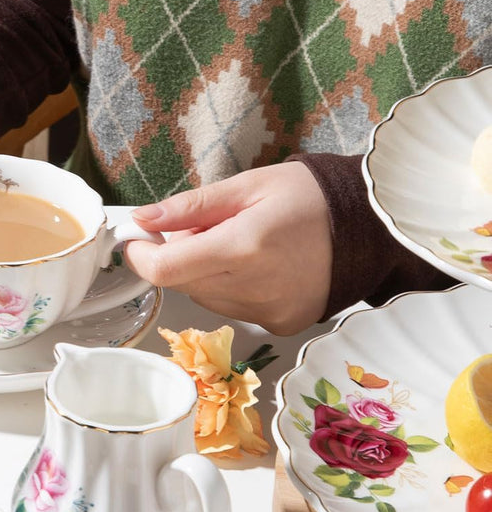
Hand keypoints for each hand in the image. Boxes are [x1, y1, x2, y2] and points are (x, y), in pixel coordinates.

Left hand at [124, 161, 331, 335]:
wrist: (372, 226)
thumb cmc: (311, 197)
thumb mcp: (247, 186)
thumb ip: (190, 207)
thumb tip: (143, 219)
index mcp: (243, 246)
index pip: (165, 270)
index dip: (141, 256)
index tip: (138, 240)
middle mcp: (254, 287)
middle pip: (183, 283)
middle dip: (181, 256)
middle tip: (209, 228)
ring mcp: (268, 312)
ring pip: (205, 299)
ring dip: (206, 274)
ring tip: (240, 245)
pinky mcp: (280, 325)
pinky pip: (233, 310)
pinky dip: (232, 290)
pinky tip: (260, 267)